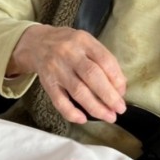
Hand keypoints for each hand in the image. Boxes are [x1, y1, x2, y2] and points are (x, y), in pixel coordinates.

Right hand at [8, 24, 126, 123]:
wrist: (37, 43)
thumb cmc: (69, 45)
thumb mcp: (86, 42)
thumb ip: (102, 59)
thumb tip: (119, 86)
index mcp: (84, 41)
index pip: (104, 60)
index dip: (116, 78)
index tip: (122, 92)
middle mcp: (69, 53)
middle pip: (92, 76)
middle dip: (109, 96)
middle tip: (120, 108)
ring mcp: (57, 69)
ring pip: (78, 91)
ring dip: (95, 107)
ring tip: (109, 116)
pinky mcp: (47, 83)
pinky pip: (59, 101)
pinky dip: (71, 112)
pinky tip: (83, 119)